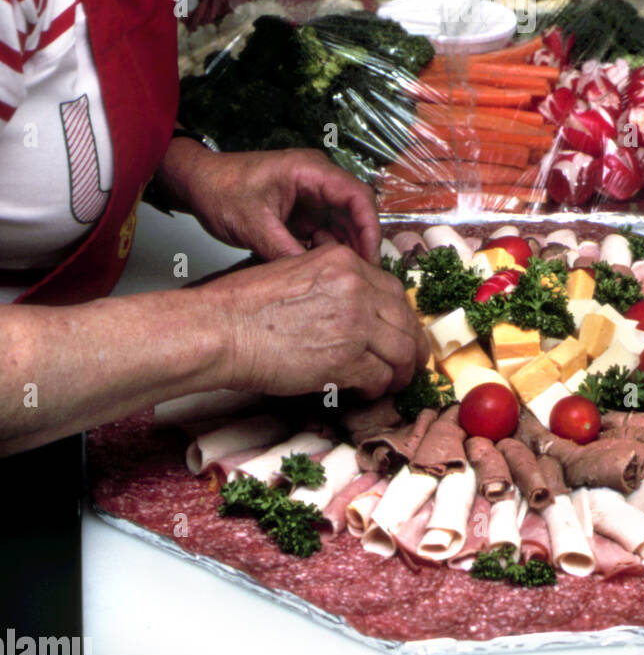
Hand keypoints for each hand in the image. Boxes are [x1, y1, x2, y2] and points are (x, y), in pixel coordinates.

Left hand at [157, 142, 380, 263]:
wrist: (198, 184)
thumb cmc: (221, 189)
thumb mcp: (253, 224)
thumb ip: (284, 251)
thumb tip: (311, 278)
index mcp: (311, 170)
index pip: (357, 195)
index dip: (369, 226)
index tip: (370, 257)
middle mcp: (317, 180)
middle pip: (355, 211)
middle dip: (360, 243)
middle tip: (363, 276)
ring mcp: (311, 197)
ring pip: (342, 224)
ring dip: (344, 249)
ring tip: (343, 278)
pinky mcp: (302, 212)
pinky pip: (325, 231)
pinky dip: (326, 251)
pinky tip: (320, 271)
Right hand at [204, 242, 429, 398]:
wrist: (221, 329)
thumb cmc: (242, 305)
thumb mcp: (294, 271)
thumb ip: (330, 283)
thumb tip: (350, 308)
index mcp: (344, 262)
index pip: (393, 289)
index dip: (401, 316)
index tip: (401, 332)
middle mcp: (356, 287)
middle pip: (405, 319)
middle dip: (411, 345)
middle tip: (408, 363)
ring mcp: (355, 322)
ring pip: (402, 350)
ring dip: (400, 371)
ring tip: (391, 383)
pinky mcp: (347, 359)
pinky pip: (380, 376)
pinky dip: (377, 388)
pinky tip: (365, 391)